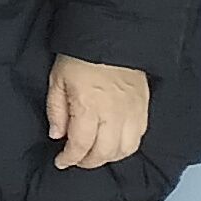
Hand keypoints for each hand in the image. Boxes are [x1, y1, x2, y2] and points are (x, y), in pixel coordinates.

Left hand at [49, 54, 151, 171]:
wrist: (112, 38)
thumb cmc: (80, 58)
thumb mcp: (57, 81)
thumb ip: (56, 111)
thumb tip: (57, 135)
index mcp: (89, 107)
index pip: (81, 145)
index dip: (70, 158)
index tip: (61, 162)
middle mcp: (114, 114)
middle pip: (105, 153)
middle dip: (88, 162)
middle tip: (76, 160)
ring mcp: (132, 112)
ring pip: (125, 149)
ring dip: (109, 157)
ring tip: (94, 154)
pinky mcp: (144, 108)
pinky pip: (139, 137)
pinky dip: (126, 146)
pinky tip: (114, 144)